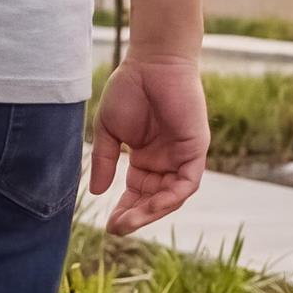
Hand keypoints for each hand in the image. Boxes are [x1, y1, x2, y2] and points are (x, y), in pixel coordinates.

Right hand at [89, 56, 208, 233]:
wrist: (152, 63)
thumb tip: (96, 193)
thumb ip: (104, 161)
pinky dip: (170, 197)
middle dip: (135, 216)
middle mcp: (166, 161)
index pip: (136, 191)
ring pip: (170, 196)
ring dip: (150, 212)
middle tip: (116, 229)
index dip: (124, 209)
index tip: (108, 225)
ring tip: (128, 222)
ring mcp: (182, 156)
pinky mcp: (196, 150)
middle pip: (153, 198)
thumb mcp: (109, 131)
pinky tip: (151, 205)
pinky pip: (187, 183)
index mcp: (145, 157)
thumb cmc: (129, 89)